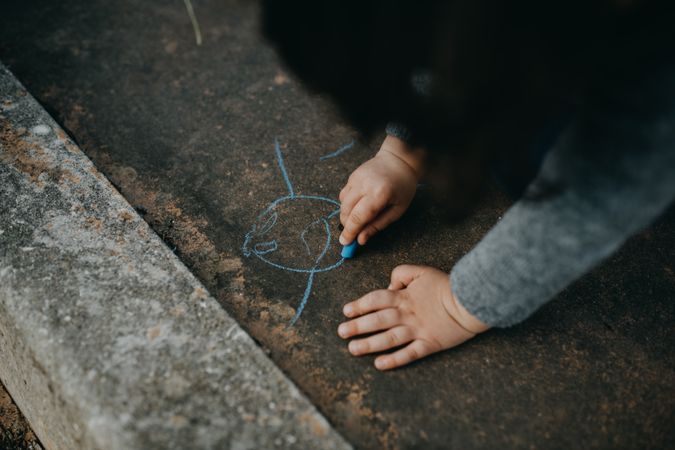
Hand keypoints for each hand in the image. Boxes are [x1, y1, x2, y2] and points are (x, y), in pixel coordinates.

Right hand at [338, 135, 424, 245]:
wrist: (399, 160)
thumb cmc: (402, 188)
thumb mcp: (397, 210)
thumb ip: (378, 225)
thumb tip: (361, 239)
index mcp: (379, 194)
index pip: (358, 217)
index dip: (350, 232)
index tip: (345, 243)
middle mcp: (364, 185)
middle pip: (346, 211)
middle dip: (347, 226)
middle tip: (352, 235)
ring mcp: (356, 179)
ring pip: (342, 204)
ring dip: (346, 216)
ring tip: (358, 220)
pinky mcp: (352, 176)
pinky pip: (344, 195)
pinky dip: (347, 204)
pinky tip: (357, 206)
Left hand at [338, 265, 488, 369]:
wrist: (470, 301)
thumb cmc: (446, 285)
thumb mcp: (421, 271)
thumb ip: (401, 274)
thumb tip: (389, 287)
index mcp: (404, 297)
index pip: (375, 301)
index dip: (359, 305)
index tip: (346, 311)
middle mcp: (406, 315)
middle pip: (376, 320)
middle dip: (357, 327)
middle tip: (341, 332)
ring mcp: (417, 331)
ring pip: (388, 339)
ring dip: (369, 344)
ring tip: (353, 349)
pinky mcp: (429, 344)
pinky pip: (408, 354)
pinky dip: (394, 360)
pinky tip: (379, 364)